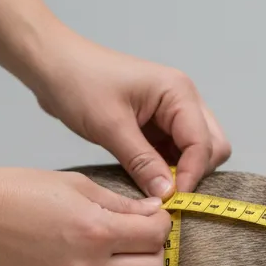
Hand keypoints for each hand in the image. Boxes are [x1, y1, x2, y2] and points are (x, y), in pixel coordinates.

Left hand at [29, 24, 230, 197]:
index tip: (172, 200)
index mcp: (178, 92)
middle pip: (212, 146)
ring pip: (197, 151)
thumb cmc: (78, 83)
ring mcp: (172, 112)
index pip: (203, 144)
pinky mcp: (158, 123)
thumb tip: (168, 194)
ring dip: (181, 171)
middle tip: (168, 192)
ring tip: (155, 186)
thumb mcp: (111, 127)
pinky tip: (148, 177)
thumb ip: (143, 163)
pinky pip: (175, 152)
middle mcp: (183, 100)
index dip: (192, 175)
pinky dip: (168, 168)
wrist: (52, 65)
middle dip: (195, 172)